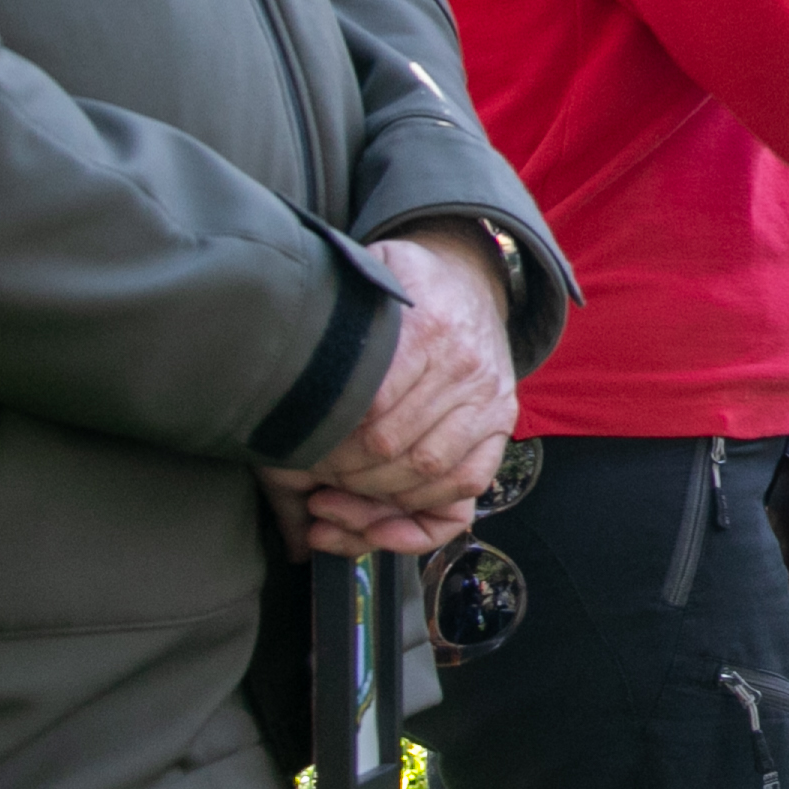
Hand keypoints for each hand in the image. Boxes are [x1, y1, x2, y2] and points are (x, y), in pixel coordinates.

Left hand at [265, 223, 518, 556]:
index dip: (328, 442)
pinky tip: (385, 512)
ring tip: (336, 498)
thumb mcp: (365, 279)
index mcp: (429, 329)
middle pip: (393, 448)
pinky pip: (468, 483)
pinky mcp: (502, 422)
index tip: (297, 451)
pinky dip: (425, 509)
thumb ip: (329, 321)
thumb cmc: (402, 285)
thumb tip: (285, 380)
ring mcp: (490, 398)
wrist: (470, 276)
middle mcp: (467, 367)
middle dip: (343, 475)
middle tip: (311, 480)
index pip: (371, 409)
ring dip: (375, 498)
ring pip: (429, 472)